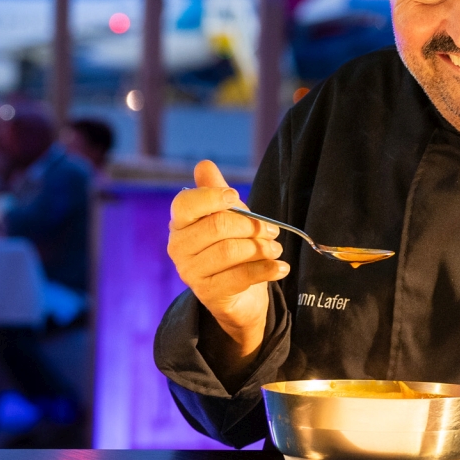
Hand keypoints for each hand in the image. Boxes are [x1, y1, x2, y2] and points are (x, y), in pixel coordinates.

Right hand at [168, 160, 287, 370]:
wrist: (239, 295)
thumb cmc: (231, 247)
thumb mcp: (228, 215)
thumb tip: (204, 164)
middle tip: (272, 231)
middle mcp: (179, 248)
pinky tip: (280, 267)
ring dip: (262, 247)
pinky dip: (266, 269)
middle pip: (217, 226)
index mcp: (180, 224)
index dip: (212, 197)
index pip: (185, 204)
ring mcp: (191, 273)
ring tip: (276, 249)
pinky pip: (241, 276)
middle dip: (251, 225)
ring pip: (230, 251)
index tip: (235, 197)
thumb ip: (215, 190)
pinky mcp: (209, 294)